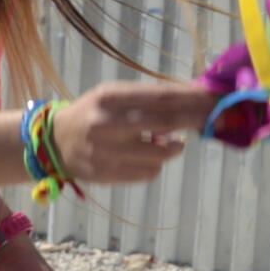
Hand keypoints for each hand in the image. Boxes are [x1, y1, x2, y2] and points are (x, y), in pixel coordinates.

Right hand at [45, 81, 216, 186]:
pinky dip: (156, 164)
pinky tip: (148, 156)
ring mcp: (106, 152)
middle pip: (166, 122)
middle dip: (196, 119)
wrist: (54, 142)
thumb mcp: (114, 96)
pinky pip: (149, 172)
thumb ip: (148, 99)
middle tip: (215, 117)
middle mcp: (106, 124)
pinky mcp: (106, 174)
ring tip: (173, 143)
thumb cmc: (93, 113)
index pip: (161, 97)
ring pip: (162, 154)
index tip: (215, 98)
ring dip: (175, 147)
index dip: (192, 99)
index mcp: (108, 98)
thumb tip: (195, 100)